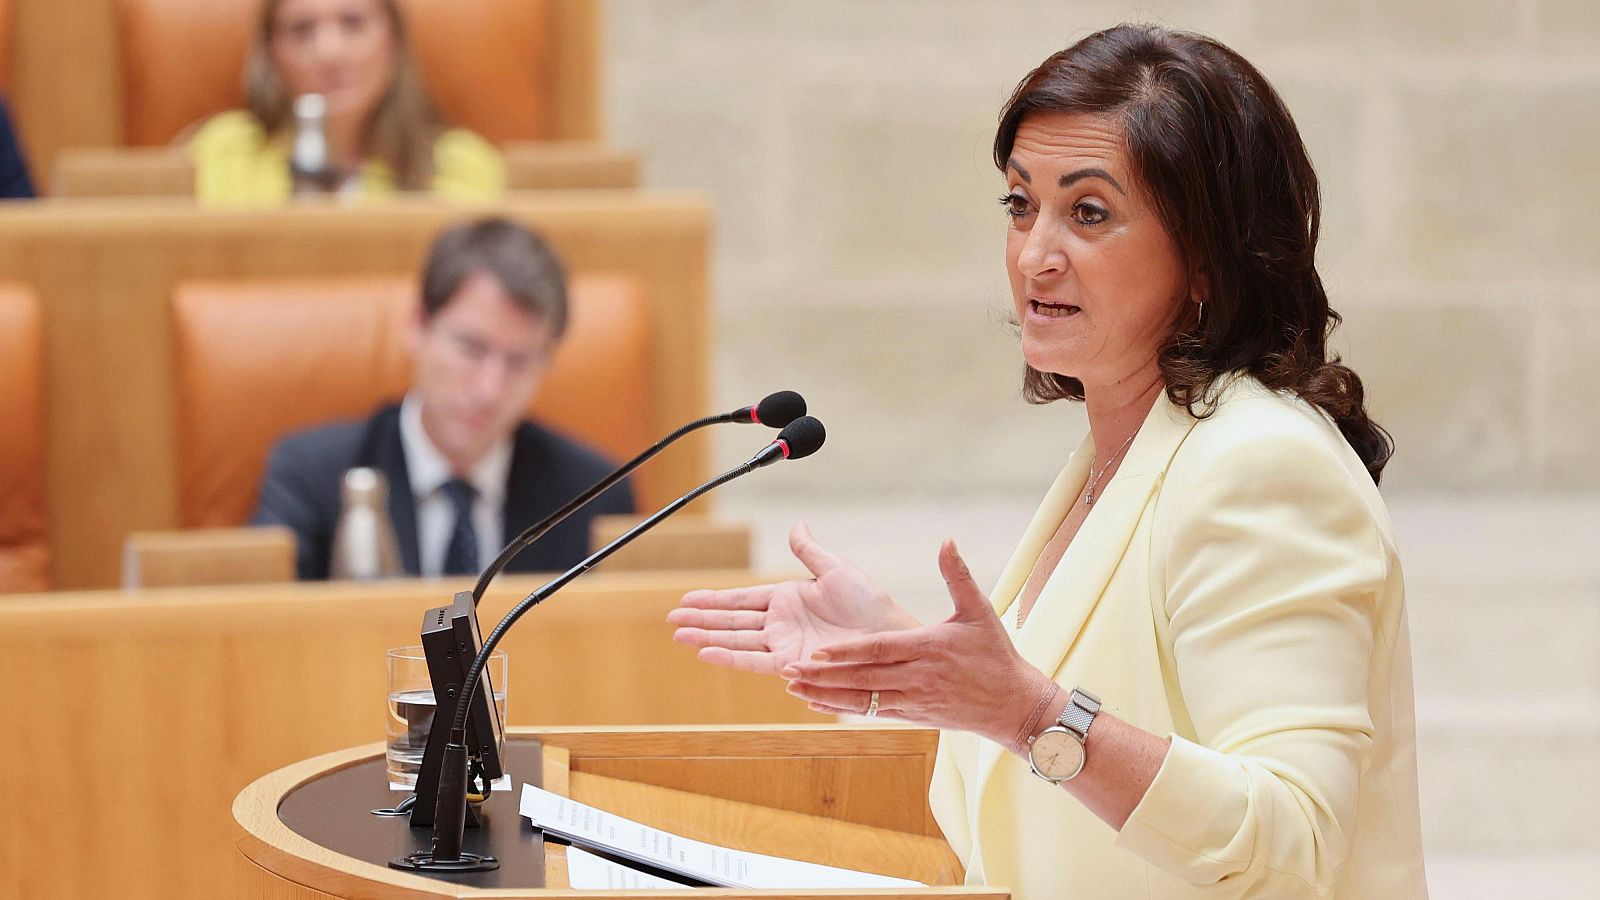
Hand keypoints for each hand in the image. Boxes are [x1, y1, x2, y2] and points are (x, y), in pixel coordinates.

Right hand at [669, 522, 917, 675]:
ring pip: (737, 640)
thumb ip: (809, 551)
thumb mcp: (836, 570)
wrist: (888, 636)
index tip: (687, 599)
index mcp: (788, 598)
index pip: (742, 599)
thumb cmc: (869, 604)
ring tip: (679, 636)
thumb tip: (797, 524)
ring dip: (707, 637)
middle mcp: (781, 623)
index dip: (714, 599)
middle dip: (701, 620)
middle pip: (732, 621)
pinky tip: (707, 653)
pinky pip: (755, 660)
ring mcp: (784, 644)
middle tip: (672, 620)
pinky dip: (730, 657)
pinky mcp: (792, 663)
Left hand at [780, 539, 1051, 746]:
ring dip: (827, 694)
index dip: (847, 652)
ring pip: (862, 699)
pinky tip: (819, 702)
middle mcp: (916, 678)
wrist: (1014, 705)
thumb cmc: (996, 655)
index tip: (817, 651)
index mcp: (928, 649)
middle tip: (790, 669)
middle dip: (824, 675)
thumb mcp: (980, 611)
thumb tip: (946, 540)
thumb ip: (958, 575)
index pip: (879, 651)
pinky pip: (872, 711)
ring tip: (794, 687)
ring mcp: (913, 700)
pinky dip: (843, 707)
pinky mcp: (913, 715)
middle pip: (863, 678)